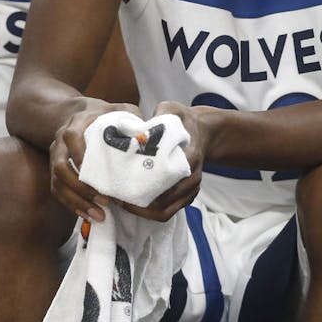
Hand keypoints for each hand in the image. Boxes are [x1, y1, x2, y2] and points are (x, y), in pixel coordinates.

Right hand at [48, 102, 139, 223]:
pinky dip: (72, 204)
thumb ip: (134, 119)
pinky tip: (88, 214)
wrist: (82, 114)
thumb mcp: (121, 110)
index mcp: (77, 123)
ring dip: (77, 201)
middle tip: (105, 201)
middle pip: (61, 167)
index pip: (72, 137)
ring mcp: (56, 157)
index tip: (96, 172)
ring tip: (98, 214)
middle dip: (82, 188)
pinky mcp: (56, 171)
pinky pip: (57, 191)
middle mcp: (61, 141)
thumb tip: (151, 137)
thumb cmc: (106, 114)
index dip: (81, 155)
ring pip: (57, 183)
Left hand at [121, 101, 207, 221]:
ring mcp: (191, 188)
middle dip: (140, 205)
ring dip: (143, 212)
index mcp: (190, 157)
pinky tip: (133, 204)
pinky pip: (169, 212)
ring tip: (122, 203)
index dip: (144, 187)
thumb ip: (161, 113)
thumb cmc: (184, 120)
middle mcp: (192, 177)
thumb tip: (141, 124)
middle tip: (118, 198)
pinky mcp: (187, 195)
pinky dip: (151, 213)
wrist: (203, 131)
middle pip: (164, 202)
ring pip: (165, 211)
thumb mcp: (174, 109)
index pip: (168, 179)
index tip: (124, 184)